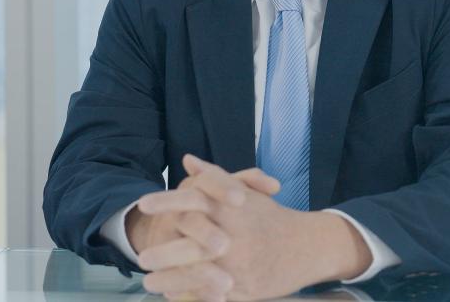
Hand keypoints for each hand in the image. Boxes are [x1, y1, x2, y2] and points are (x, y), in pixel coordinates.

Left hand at [140, 156, 371, 300]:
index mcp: (234, 208)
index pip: (196, 199)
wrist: (308, 247)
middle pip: (194, 243)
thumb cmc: (271, 218)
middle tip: (140, 258)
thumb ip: (214, 178)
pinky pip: (214, 296)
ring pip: (200, 275)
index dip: (168, 201)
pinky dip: (192, 296)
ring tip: (148, 283)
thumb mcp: (244, 194)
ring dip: (171, 280)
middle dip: (164, 252)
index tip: (142, 204)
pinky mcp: (246, 290)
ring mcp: (241, 266)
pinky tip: (173, 296)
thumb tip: (188, 161)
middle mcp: (237, 236)